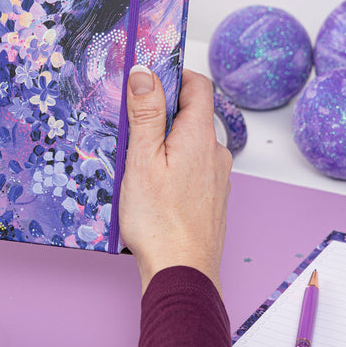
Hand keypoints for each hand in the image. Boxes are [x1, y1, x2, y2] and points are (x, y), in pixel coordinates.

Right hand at [118, 67, 231, 294]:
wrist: (182, 274)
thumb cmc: (159, 221)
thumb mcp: (142, 159)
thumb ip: (145, 113)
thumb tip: (145, 72)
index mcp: (200, 137)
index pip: (199, 85)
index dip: (174, 74)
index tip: (147, 78)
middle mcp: (215, 153)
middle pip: (191, 113)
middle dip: (160, 111)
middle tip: (129, 123)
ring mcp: (216, 176)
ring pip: (189, 142)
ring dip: (164, 140)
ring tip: (134, 159)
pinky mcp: (211, 196)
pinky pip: (191, 165)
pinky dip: (172, 163)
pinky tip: (150, 184)